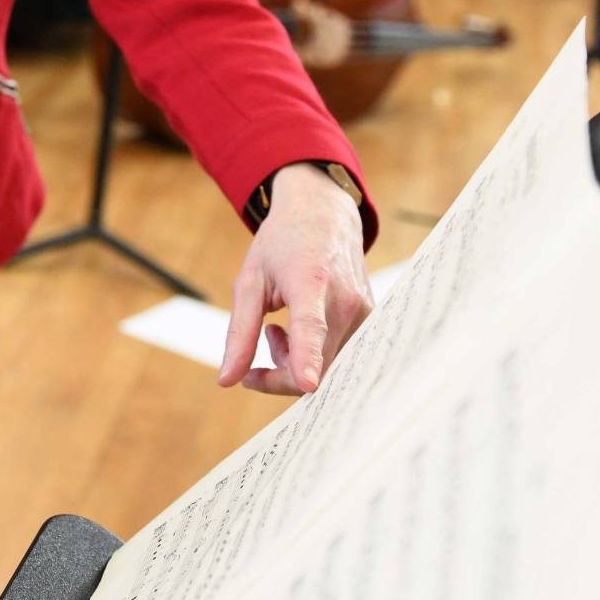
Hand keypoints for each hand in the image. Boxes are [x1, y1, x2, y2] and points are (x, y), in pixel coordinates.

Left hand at [219, 164, 372, 395]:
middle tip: (262, 339)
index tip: (307, 385)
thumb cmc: (281, 245)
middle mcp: (346, 300)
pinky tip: (300, 329)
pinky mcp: (371, 321)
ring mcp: (364, 312)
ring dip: (296, 362)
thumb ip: (240, 333)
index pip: (310, 327)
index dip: (306, 358)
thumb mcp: (249, 282)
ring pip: (329, 366)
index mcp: (311, 283)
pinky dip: (316, 354)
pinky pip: (341, 356)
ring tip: (277, 329)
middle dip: (280, 372)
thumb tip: (227, 380)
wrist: (323, 215)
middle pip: (318, 366)